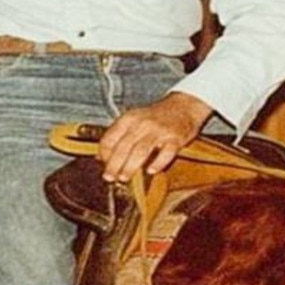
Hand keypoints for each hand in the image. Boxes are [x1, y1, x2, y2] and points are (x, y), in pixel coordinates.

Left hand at [97, 92, 212, 182]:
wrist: (184, 106)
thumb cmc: (156, 117)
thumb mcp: (134, 120)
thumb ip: (118, 136)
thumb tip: (100, 157)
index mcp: (129, 119)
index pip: (110, 137)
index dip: (104, 153)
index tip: (103, 164)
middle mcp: (142, 124)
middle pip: (124, 147)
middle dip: (114, 164)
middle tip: (109, 177)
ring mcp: (159, 131)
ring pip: (141, 151)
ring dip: (130, 166)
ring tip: (124, 178)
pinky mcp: (175, 138)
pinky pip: (166, 152)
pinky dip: (158, 163)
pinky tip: (151, 171)